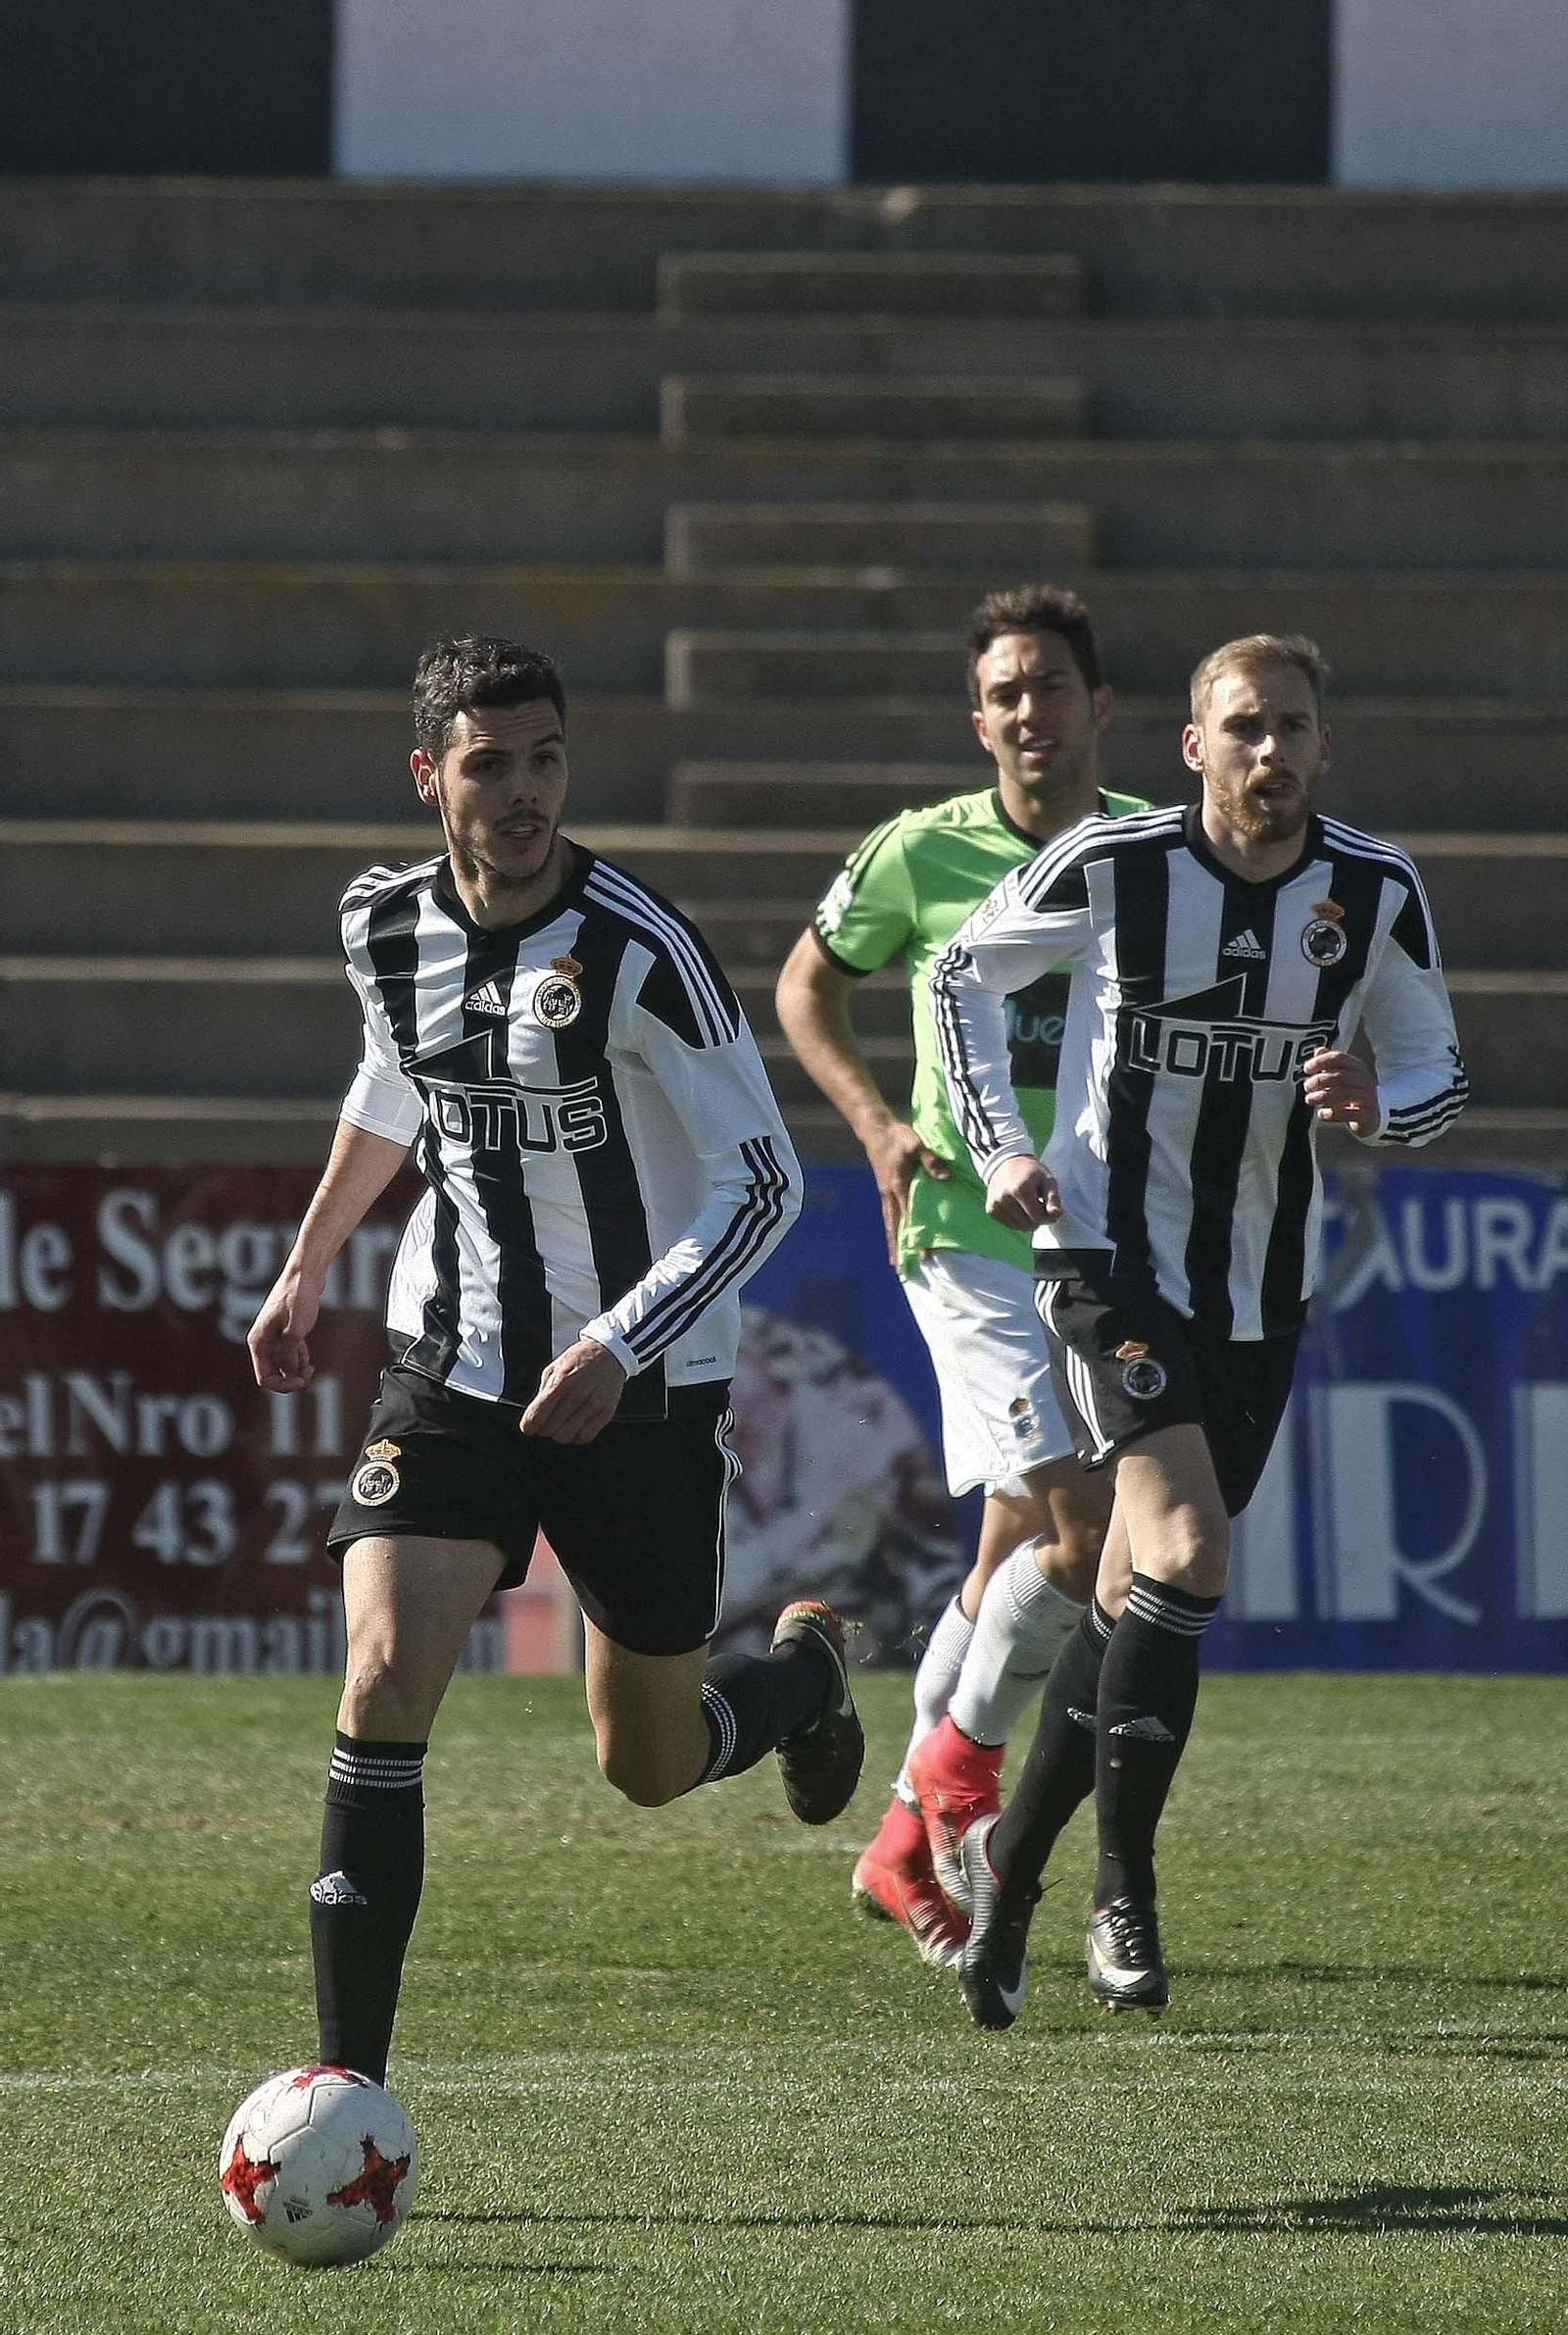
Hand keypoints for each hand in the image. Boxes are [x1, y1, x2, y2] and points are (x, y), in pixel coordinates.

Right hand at [248, 1268, 321, 1391]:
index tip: (302, 1380)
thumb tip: (289, 1373)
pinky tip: (309, 1359)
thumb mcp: (295, 1329)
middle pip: (273, 1375)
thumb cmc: (298, 1297)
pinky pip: (290, 1356)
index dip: (282, 1385)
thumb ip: (289, 1354)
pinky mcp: (286, 1332)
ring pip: (283, 1366)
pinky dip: (300, 1360)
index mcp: (258, 1342)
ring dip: (297, 1370)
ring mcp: (274, 1337)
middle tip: (309, 1372)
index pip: (264, 1378)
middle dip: (291, 1379)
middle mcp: (263, 1342)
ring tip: (310, 1365)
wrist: (305, 1274)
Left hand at [521, 1338, 627, 1443]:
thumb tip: (533, 1415)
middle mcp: (577, 1396)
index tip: (529, 1425)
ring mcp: (592, 1406)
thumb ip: (542, 1393)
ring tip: (562, 1422)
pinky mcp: (605, 1414)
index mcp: (560, 1382)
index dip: (528, 1425)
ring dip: (559, 1433)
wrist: (609, 1353)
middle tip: (547, 1420)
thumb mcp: (553, 1368)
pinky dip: (576, 1435)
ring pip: (565, 1437)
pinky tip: (575, 1424)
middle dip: (543, 1427)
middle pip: (549, 1430)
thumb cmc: (579, 1359)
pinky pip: (584, 1437)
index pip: (536, 1416)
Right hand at [863, 1117, 950, 1269]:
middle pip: (895, 1228)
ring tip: (897, 1262)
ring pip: (890, 1224)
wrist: (875, 1129)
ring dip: (894, 1243)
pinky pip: (890, 1215)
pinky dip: (893, 1230)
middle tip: (903, 1271)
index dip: (916, 1236)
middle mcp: (890, 1195)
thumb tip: (946, 1178)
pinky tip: (897, 1237)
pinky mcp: (886, 1190)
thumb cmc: (897, 1136)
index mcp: (898, 1186)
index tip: (923, 1254)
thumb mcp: (916, 1144)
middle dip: (900, 1250)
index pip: (909, 1217)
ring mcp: (886, 1194)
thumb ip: (931, 1161)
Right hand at [985, 1154, 1059, 1229]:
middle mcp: (1004, 1198)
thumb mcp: (1047, 1179)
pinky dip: (1017, 1219)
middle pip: (1028, 1225)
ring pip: (1019, 1227)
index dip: (1048, 1217)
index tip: (1050, 1208)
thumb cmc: (1032, 1172)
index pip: (1038, 1218)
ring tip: (1028, 1204)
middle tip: (1039, 1206)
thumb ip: (1054, 1198)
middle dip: (1037, 1219)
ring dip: (1027, 1220)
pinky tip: (1018, 1206)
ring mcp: (995, 1204)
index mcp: (1020, 1189)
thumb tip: (1057, 1214)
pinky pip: (1010, 1224)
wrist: (1006, 1162)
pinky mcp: (990, 1209)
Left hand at [1302, 1048, 1379, 1134]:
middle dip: (1319, 1080)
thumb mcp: (1342, 1076)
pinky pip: (1349, 1114)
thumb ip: (1330, 1064)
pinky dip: (1332, 1114)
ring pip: (1344, 1094)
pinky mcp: (1369, 1115)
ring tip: (1309, 1099)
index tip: (1307, 1068)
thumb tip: (1319, 1051)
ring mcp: (1369, 1098)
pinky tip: (1322, 1114)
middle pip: (1340, 1076)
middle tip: (1307, 1086)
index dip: (1321, 1061)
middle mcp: (1365, 1081)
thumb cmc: (1352, 1093)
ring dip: (1322, 1096)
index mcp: (1358, 1067)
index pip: (1339, 1058)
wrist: (1373, 1115)